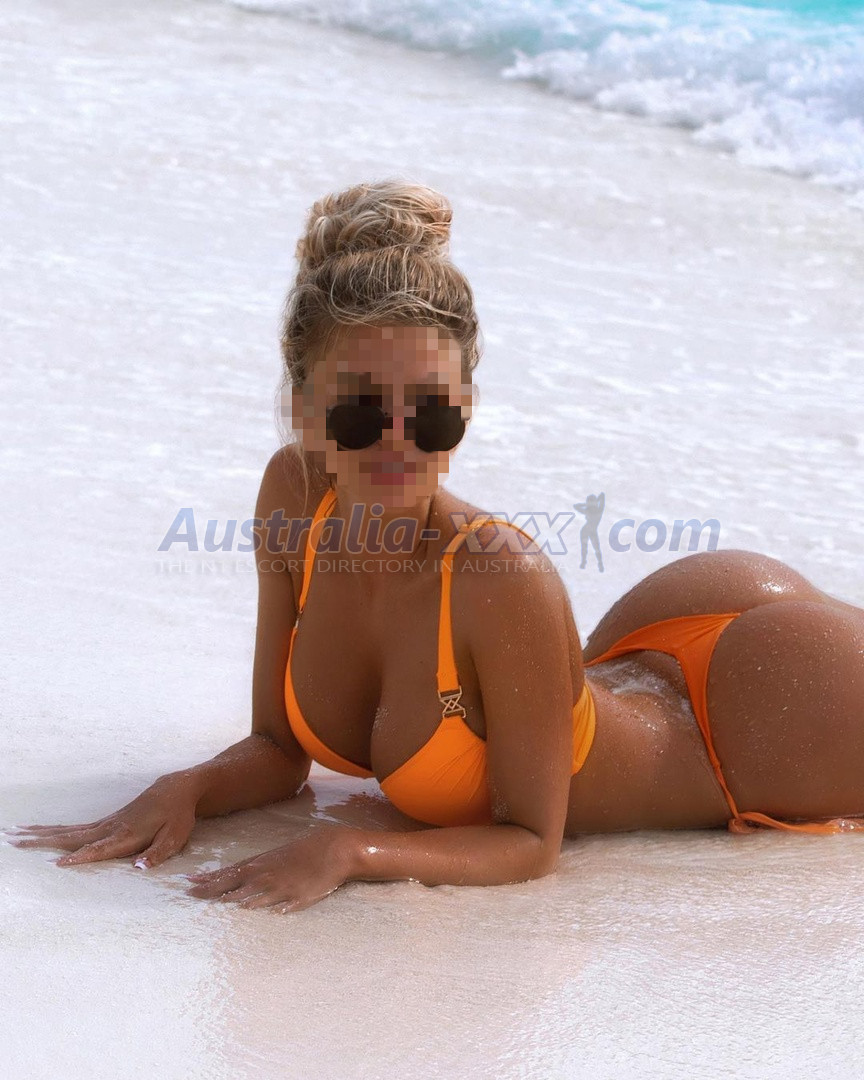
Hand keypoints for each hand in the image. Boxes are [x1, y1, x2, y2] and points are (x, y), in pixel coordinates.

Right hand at [6, 774, 198, 868]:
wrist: (176, 789)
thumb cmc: (178, 817)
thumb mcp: (176, 837)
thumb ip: (158, 854)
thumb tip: (140, 869)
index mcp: (127, 834)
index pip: (100, 848)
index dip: (81, 856)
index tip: (58, 864)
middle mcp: (111, 827)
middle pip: (72, 836)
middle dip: (44, 841)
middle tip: (15, 842)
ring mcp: (105, 823)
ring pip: (68, 830)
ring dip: (40, 833)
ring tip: (13, 835)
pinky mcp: (105, 821)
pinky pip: (74, 827)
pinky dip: (53, 830)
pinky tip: (38, 832)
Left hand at [185, 828, 352, 912]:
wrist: (334, 848)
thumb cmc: (304, 852)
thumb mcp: (277, 858)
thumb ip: (257, 870)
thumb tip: (237, 885)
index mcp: (260, 864)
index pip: (227, 873)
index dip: (207, 879)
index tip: (186, 883)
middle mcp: (265, 874)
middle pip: (232, 883)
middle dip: (209, 889)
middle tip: (188, 894)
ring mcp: (280, 885)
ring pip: (252, 895)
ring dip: (232, 901)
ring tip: (212, 907)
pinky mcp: (297, 895)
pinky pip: (278, 903)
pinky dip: (264, 907)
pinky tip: (252, 911)